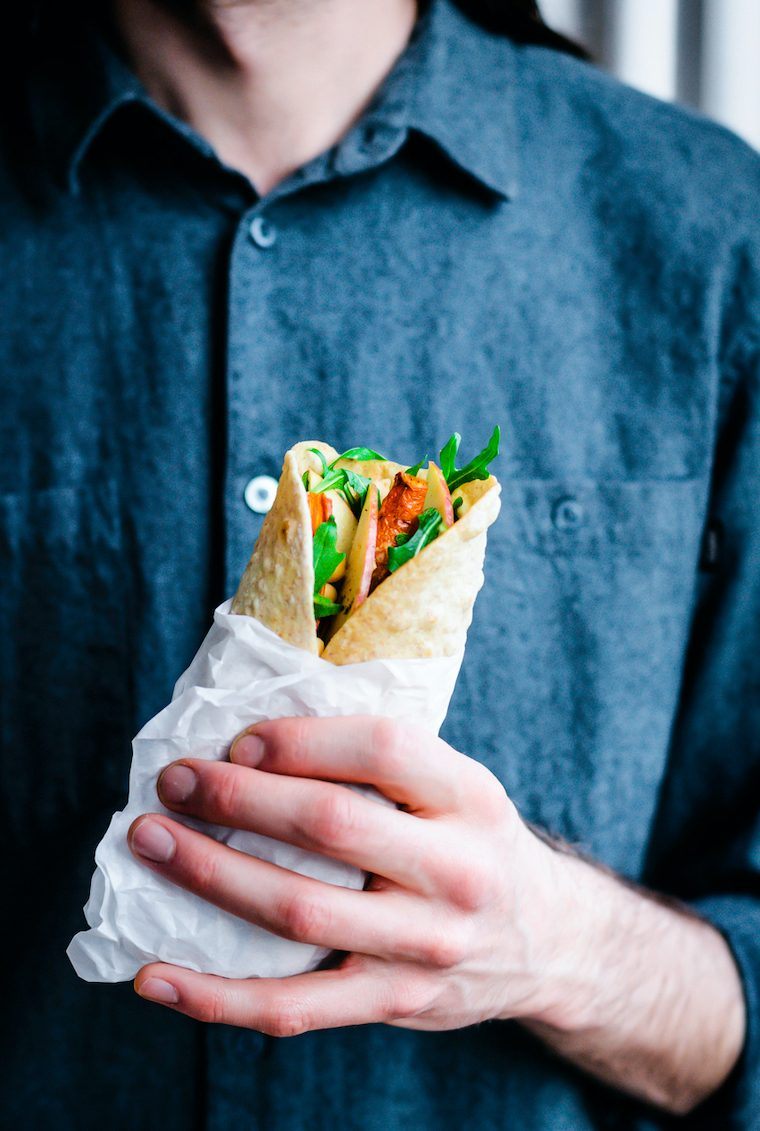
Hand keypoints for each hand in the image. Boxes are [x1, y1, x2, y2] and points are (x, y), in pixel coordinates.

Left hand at [128, 716, 566, 1034]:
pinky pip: (291, 1007)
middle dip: (235, 798)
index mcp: (470, 797)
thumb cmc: (475, 844)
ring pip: (298, 912)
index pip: (383, 748)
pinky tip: (156, 976)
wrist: (547, 942)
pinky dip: (214, 995)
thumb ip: (383, 764)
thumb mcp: (458, 787)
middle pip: (329, 825)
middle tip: (173, 781)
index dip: (300, 739)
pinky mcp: (392, 1003)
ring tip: (149, 842)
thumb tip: (257, 739)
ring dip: (209, 874)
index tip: (239, 740)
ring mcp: (425, 946)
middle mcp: (456, 871)